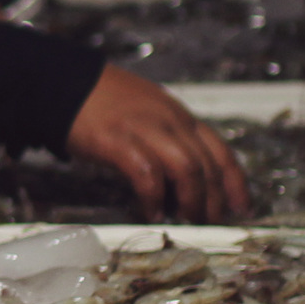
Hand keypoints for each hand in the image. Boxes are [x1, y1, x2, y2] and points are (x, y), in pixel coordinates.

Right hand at [64, 65, 248, 220]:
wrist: (62, 82)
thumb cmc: (102, 101)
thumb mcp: (147, 112)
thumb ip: (166, 139)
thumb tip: (178, 182)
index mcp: (178, 115)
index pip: (220, 150)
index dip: (235, 182)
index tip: (242, 206)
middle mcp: (169, 120)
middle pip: (206, 163)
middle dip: (213, 198)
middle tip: (209, 221)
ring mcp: (145, 129)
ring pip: (186, 168)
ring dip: (191, 199)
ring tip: (185, 218)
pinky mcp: (118, 141)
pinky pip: (147, 173)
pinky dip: (153, 196)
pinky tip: (150, 210)